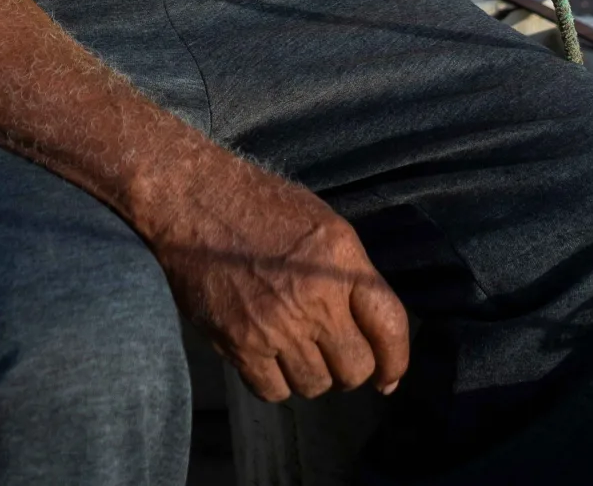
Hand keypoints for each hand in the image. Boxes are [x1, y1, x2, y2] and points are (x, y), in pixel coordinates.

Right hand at [134, 151, 408, 401]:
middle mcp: (314, 299)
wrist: (196, 201)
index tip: (390, 375)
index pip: (390, 326)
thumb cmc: (264, 206)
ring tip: (299, 351)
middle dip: (352, 370)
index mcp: (342, 263)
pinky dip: (277, 383)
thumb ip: (355, 277)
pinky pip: (273, 391)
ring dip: (313, 375)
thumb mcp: (326, 226)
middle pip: (355, 369)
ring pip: (315, 385)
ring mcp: (276, 325)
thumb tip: (375, 334)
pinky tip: (270, 358)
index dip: (397, 360)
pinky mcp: (239, 342)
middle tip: (335, 354)